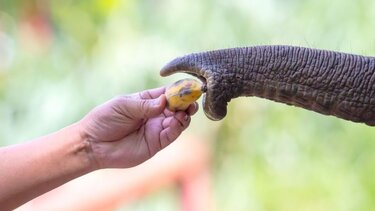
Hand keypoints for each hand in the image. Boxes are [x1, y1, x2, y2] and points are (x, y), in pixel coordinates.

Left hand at [79, 87, 197, 168]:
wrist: (93, 144)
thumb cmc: (104, 119)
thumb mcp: (124, 105)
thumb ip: (145, 105)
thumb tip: (165, 100)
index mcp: (147, 101)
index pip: (168, 93)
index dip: (179, 90)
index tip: (189, 87)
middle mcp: (155, 114)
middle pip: (177, 107)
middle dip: (186, 103)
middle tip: (192, 101)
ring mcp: (156, 129)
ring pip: (178, 121)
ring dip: (184, 115)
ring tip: (184, 112)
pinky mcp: (156, 144)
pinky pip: (171, 135)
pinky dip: (177, 128)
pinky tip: (176, 121)